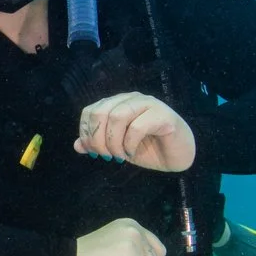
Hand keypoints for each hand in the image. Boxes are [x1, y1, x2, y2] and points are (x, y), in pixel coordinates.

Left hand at [74, 92, 195, 173]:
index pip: (90, 111)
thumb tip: (77, 145)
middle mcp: (131, 99)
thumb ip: (98, 144)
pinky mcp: (163, 115)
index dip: (86, 133)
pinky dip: (129, 144)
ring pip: (118, 116)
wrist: (178, 155)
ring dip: (113, 142)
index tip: (93, 152)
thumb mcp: (118, 148)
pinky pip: (137, 126)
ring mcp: (148, 104)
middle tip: (106, 156)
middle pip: (101, 112)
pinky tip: (132, 153)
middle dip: (98, 139)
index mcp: (118, 103)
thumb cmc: (149, 148)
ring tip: (120, 156)